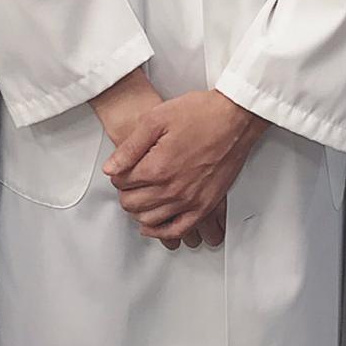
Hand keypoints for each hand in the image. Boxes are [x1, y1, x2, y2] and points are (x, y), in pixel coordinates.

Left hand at [91, 71, 200, 249]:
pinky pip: (178, 230)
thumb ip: (130, 147)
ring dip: (139, 209)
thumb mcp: (156, 118)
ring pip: (150, 220)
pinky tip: (153, 225)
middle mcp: (172, 189)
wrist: (234, 118)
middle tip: (130, 178)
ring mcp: (190, 201)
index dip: (118, 173)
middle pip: (132, 204)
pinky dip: (161, 232)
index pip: (121, 183)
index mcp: (157, 167)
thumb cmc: (201, 114)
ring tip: (140, 195)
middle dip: (126, 191)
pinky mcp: (205, 206)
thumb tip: (111, 168)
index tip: (123, 166)